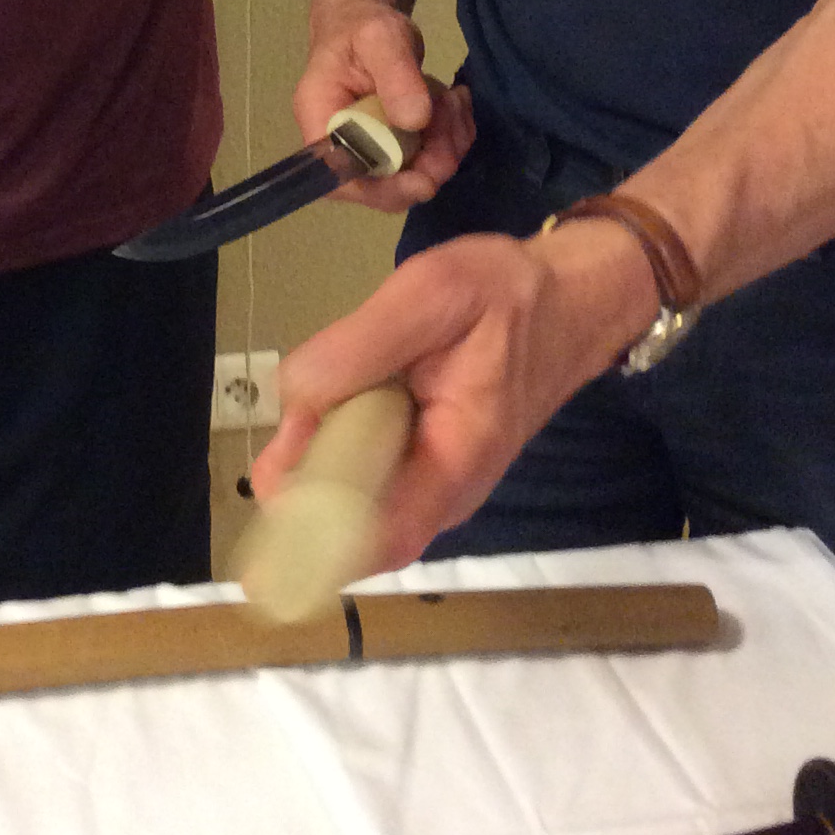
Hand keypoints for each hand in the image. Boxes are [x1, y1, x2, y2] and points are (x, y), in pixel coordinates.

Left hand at [249, 221, 654, 566]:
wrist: (569, 294)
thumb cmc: (507, 294)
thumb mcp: (431, 294)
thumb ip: (358, 349)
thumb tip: (292, 400)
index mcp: (455, 466)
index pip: (378, 540)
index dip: (311, 537)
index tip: (265, 498)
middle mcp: (445, 494)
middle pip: (355, 529)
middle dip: (301, 495)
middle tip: (275, 439)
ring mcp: (435, 482)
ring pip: (355, 504)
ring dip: (314, 472)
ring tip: (301, 417)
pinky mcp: (424, 460)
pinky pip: (366, 477)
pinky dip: (333, 453)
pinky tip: (323, 412)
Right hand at [294, 5, 473, 211]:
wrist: (366, 18)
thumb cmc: (362, 24)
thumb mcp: (380, 38)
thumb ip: (395, 75)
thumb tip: (415, 121)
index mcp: (321, 122)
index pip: (342, 179)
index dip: (382, 191)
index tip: (425, 180)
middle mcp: (341, 146)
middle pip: (385, 184)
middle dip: (429, 161)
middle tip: (453, 119)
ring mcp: (372, 149)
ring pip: (415, 173)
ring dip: (447, 143)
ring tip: (453, 100)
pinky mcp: (397, 145)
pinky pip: (430, 157)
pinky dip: (453, 135)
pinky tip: (455, 102)